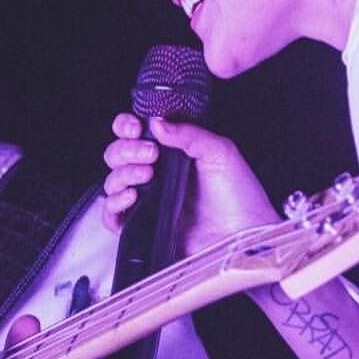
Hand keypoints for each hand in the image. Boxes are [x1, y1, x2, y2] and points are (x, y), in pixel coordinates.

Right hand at [101, 112, 278, 250]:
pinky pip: (113, 216)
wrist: (246, 236)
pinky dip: (114, 204)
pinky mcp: (144, 227)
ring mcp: (149, 201)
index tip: (134, 127)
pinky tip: (132, 197)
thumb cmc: (241, 197)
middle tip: (149, 153)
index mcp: (172, 153)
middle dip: (126, 149)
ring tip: (147, 174)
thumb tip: (157, 122)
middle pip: (117, 155)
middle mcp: (157, 175)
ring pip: (112, 181)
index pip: (135, 133)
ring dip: (122, 173)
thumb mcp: (220, 152)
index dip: (126, 126)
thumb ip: (188, 133)